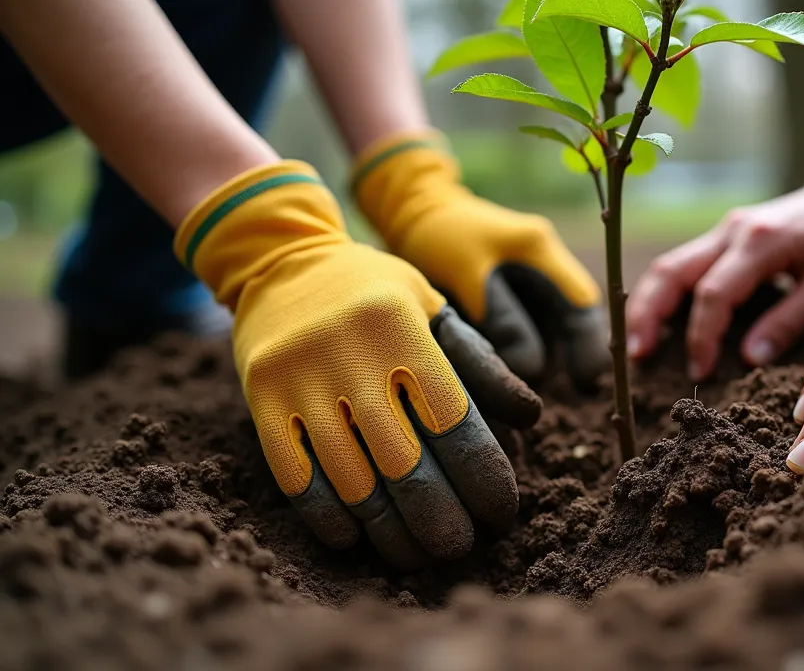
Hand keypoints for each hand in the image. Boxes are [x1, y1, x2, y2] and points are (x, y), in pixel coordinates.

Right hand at [179, 161, 539, 568]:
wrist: (281, 260)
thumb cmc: (377, 293)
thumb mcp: (436, 310)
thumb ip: (483, 365)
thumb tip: (531, 419)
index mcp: (405, 331)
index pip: (454, 419)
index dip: (482, 474)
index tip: (502, 513)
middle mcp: (351, 355)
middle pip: (404, 461)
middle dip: (440, 516)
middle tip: (461, 547)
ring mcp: (300, 379)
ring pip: (351, 478)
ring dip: (388, 528)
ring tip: (417, 555)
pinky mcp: (262, 399)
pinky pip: (295, 473)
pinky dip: (326, 514)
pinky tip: (354, 538)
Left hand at [352, 131, 607, 388]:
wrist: (411, 210)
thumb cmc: (437, 236)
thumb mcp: (467, 273)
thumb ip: (500, 317)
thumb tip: (531, 369)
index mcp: (540, 250)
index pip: (583, 303)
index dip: (591, 344)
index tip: (584, 382)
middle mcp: (544, 265)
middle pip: (572, 320)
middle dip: (565, 356)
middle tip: (542, 392)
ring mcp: (529, 279)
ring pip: (550, 329)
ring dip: (541, 357)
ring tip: (518, 386)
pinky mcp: (510, 292)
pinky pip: (526, 328)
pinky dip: (520, 351)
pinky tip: (504, 370)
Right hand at [626, 123, 803, 379]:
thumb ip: (791, 319)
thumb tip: (749, 358)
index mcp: (760, 241)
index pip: (713, 294)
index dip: (701, 337)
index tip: (700, 372)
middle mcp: (732, 230)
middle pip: (670, 271)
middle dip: (648, 315)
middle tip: (637, 357)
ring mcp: (724, 230)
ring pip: (669, 265)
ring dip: (649, 305)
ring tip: (639, 345)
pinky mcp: (724, 236)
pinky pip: (684, 264)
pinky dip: (665, 294)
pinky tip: (661, 324)